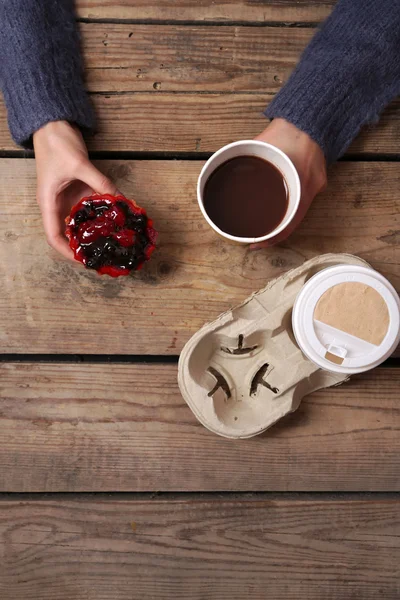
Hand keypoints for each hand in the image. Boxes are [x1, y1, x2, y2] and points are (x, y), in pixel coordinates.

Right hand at [33, 121, 117, 259]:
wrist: (53, 124)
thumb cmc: (57, 144)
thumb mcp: (80, 164)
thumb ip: (100, 182)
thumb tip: (120, 200)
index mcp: (49, 202)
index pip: (53, 235)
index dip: (66, 251)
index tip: (82, 260)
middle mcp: (57, 204)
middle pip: (67, 233)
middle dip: (82, 245)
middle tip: (102, 254)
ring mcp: (67, 198)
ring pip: (79, 222)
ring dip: (93, 231)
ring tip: (111, 241)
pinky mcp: (77, 190)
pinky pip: (88, 208)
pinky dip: (100, 214)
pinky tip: (114, 219)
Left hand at [252, 118, 326, 248]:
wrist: (313, 114)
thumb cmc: (289, 129)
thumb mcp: (262, 145)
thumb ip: (246, 158)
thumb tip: (222, 167)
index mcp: (300, 186)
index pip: (287, 225)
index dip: (270, 240)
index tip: (254, 245)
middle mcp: (311, 189)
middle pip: (291, 221)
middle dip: (273, 232)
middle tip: (255, 239)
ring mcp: (317, 184)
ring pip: (296, 211)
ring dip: (280, 219)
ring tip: (263, 226)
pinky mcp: (318, 178)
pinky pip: (301, 197)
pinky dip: (288, 204)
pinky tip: (276, 205)